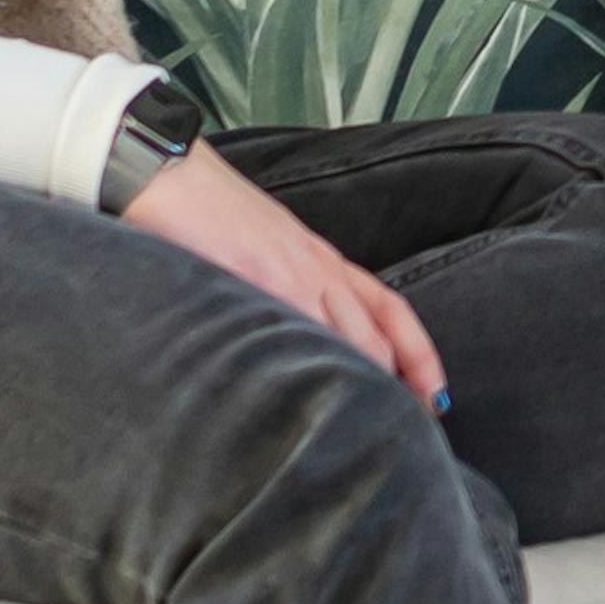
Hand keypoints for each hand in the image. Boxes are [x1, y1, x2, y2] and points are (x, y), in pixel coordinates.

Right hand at [119, 142, 445, 398]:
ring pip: (350, 341)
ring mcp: (292, 276)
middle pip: (377, 338)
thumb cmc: (209, 209)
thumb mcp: (269, 247)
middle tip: (406, 429)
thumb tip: (296, 332)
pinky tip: (316, 405)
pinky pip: (299, 333)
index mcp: (323, 260)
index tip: (436, 395)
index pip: (391, 310)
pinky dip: (314, 371)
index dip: (420, 356)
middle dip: (396, 387)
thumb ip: (291, 285)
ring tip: (367, 431)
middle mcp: (318, 269)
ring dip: (362, 388)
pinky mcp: (258, 281)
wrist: (169, 171)